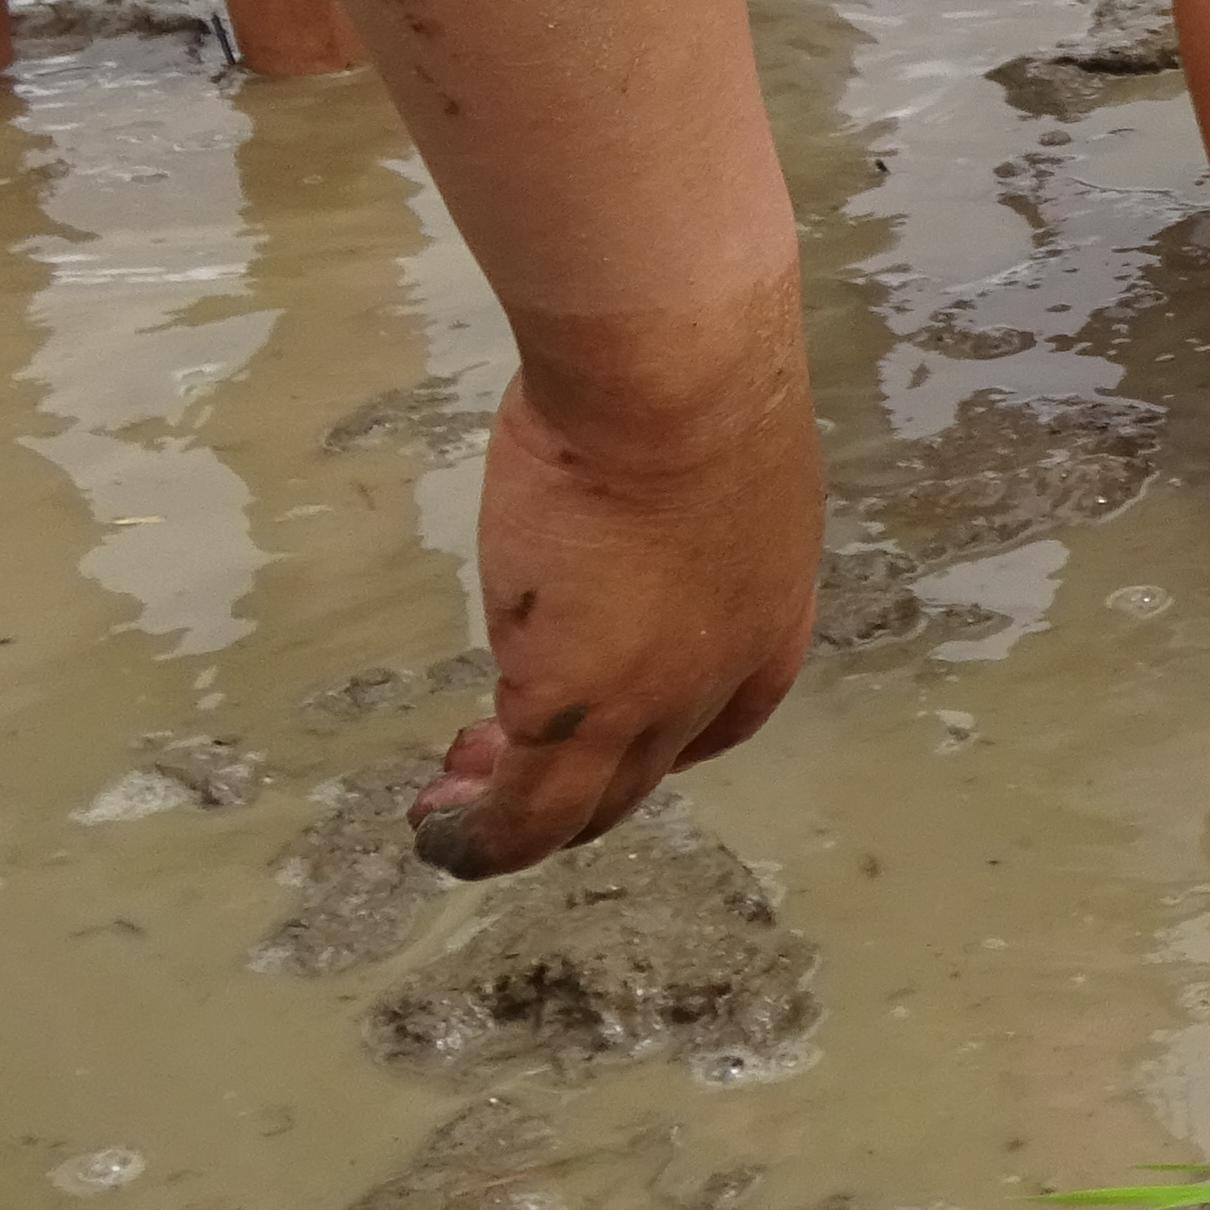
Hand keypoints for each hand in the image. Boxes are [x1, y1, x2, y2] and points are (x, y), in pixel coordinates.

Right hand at [412, 350, 820, 875]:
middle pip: (652, 763)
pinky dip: (480, 832)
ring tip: (452, 816)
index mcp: (768, 605)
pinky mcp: (573, 702)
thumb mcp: (705, 460)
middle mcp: (722, 667)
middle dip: (576, 782)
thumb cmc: (687, 378)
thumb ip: (671, 509)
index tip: (607, 736)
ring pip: (587, 803)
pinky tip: (441, 826)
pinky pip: (523, 807)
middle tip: (496, 767)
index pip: (731, 710)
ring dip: (519, 821)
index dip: (664, 737)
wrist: (675, 380)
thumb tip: (620, 501)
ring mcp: (652, 696)